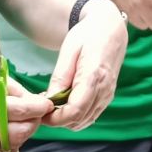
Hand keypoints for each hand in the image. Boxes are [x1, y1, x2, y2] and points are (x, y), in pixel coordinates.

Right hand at [0, 62, 53, 148]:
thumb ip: (11, 88)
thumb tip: (34, 101)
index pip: (19, 110)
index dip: (38, 107)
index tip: (48, 103)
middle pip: (19, 131)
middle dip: (35, 121)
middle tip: (39, 110)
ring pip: (12, 141)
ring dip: (25, 130)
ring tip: (26, 115)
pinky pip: (1, 144)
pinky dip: (12, 135)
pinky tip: (13, 123)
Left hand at [47, 0, 126, 130]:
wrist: (110, 29)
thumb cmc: (87, 35)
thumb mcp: (68, 51)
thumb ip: (60, 78)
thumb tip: (49, 101)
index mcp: (94, 76)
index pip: (75, 110)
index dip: (56, 119)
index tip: (41, 113)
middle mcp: (104, 90)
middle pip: (79, 120)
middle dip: (58, 121)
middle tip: (43, 108)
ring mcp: (108, 95)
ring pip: (85, 121)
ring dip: (66, 120)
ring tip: (53, 104)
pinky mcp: (107, 97)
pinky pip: (90, 115)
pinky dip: (76, 116)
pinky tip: (65, 103)